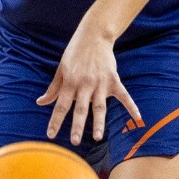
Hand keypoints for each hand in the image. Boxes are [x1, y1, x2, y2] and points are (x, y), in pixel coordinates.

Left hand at [36, 26, 140, 144]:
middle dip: (78, 126)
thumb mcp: (61, 69)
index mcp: (70, 82)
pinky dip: (131, 106)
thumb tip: (40, 102)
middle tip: (75, 142)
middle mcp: (85, 83)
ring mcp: (101, 82)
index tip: (51, 135)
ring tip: (98, 137)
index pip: (61, 105)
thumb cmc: (75, 53)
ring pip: (100, 106)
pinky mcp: (114, 79)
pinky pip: (124, 95)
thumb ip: (53, 88)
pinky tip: (138, 117)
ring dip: (99, 122)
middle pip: (81, 108)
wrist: (94, 36)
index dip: (55, 120)